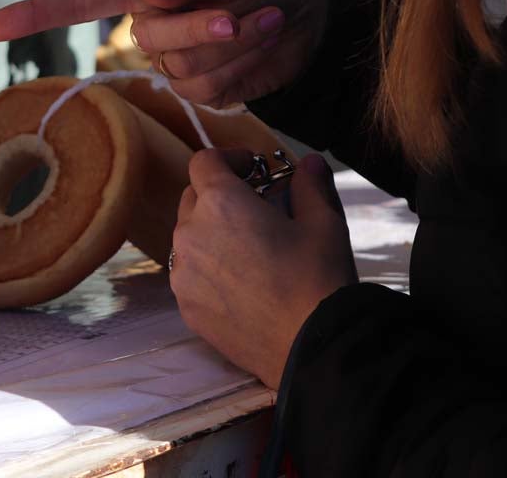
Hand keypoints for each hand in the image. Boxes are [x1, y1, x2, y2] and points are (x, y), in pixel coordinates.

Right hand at [0, 0, 327, 107]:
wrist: (310, 24)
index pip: (78, 5)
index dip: (35, 14)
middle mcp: (151, 33)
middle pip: (153, 41)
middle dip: (202, 28)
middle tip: (239, 12)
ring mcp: (175, 66)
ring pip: (187, 69)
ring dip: (236, 46)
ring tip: (265, 23)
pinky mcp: (204, 93)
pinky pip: (212, 89)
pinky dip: (245, 66)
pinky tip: (264, 46)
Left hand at [170, 150, 357, 387]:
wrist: (312, 347)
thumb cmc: (318, 280)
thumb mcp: (324, 223)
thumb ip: (310, 185)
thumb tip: (309, 163)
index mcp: (221, 204)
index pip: (204, 162)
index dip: (228, 158)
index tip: (253, 170)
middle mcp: (190, 234)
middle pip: (193, 198)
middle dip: (220, 196)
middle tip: (256, 208)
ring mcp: (182, 273)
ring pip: (188, 238)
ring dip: (212, 233)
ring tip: (250, 249)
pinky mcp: (186, 306)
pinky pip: (189, 273)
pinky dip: (208, 268)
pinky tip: (242, 283)